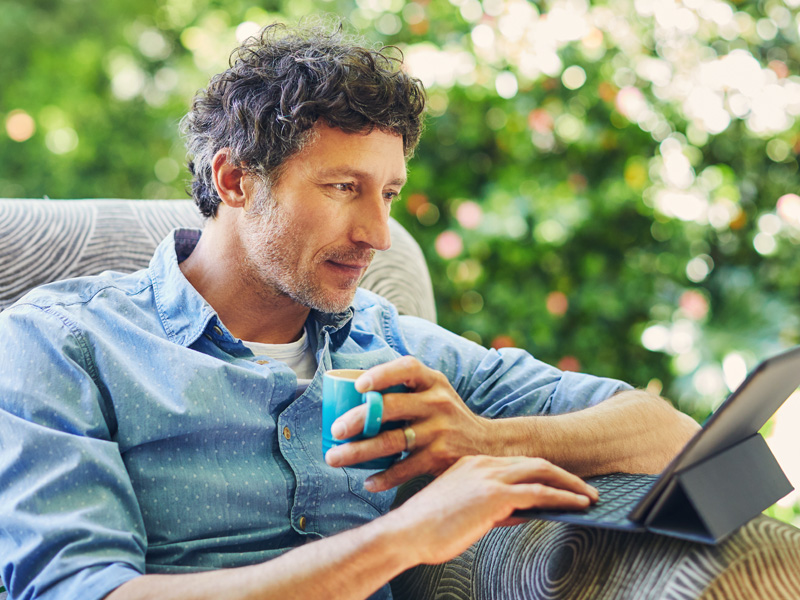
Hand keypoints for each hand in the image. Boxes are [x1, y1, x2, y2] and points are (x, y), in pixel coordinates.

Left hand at [324, 356, 496, 490]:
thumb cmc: (445, 415)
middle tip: (335, 430)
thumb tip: (350, 395)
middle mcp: (437, 402)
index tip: (358, 386)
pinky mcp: (440, 458)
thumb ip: (404, 390)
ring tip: (335, 458)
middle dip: (359, 419)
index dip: (382, 374)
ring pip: (392, 441)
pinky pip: (405, 469)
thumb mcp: (435, 392)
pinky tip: (368, 482)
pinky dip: (383, 478)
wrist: (487, 445)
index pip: (407, 369)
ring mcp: (440, 431)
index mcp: (432, 381)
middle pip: (392, 408)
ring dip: (359, 452)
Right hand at [386, 455, 597, 564]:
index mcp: (473, 463)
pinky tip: (579, 503)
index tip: (561, 481)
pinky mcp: (496, 495)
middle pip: (535, 461)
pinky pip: (539, 492)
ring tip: (590, 495)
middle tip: (585, 487)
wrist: (407, 533)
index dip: (543, 471)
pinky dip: (564, 496)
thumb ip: (493, 505)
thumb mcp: (463, 509)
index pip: (518, 463)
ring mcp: (490, 476)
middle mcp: (483, 463)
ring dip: (570, 483)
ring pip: (542, 472)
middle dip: (564, 474)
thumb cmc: (429, 528)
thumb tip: (525, 511)